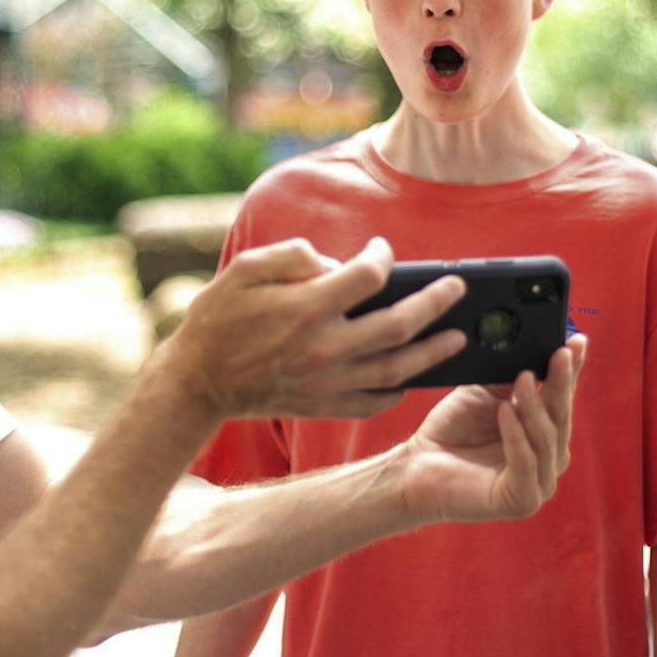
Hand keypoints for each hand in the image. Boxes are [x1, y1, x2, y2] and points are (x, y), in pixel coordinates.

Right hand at [155, 236, 467, 422]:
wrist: (198, 381)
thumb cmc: (220, 318)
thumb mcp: (245, 269)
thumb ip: (292, 255)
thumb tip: (335, 262)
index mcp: (306, 308)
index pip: (367, 277)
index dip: (382, 258)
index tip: (383, 251)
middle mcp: (324, 347)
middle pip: (398, 325)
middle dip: (434, 303)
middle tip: (458, 287)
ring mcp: (328, 381)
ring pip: (396, 367)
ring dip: (433, 351)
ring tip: (458, 336)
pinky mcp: (324, 405)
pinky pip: (374, 401)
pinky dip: (399, 390)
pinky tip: (414, 376)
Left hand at [396, 334, 585, 522]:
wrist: (419, 464)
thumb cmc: (453, 429)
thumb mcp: (487, 394)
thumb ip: (514, 377)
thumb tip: (538, 346)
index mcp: (545, 433)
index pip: (564, 398)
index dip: (572, 370)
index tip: (576, 341)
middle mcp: (549, 458)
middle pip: (561, 418)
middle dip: (560, 384)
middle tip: (559, 354)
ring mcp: (539, 483)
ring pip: (547, 441)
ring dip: (535, 408)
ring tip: (523, 380)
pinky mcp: (522, 501)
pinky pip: (525, 465)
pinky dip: (517, 437)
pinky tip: (505, 411)